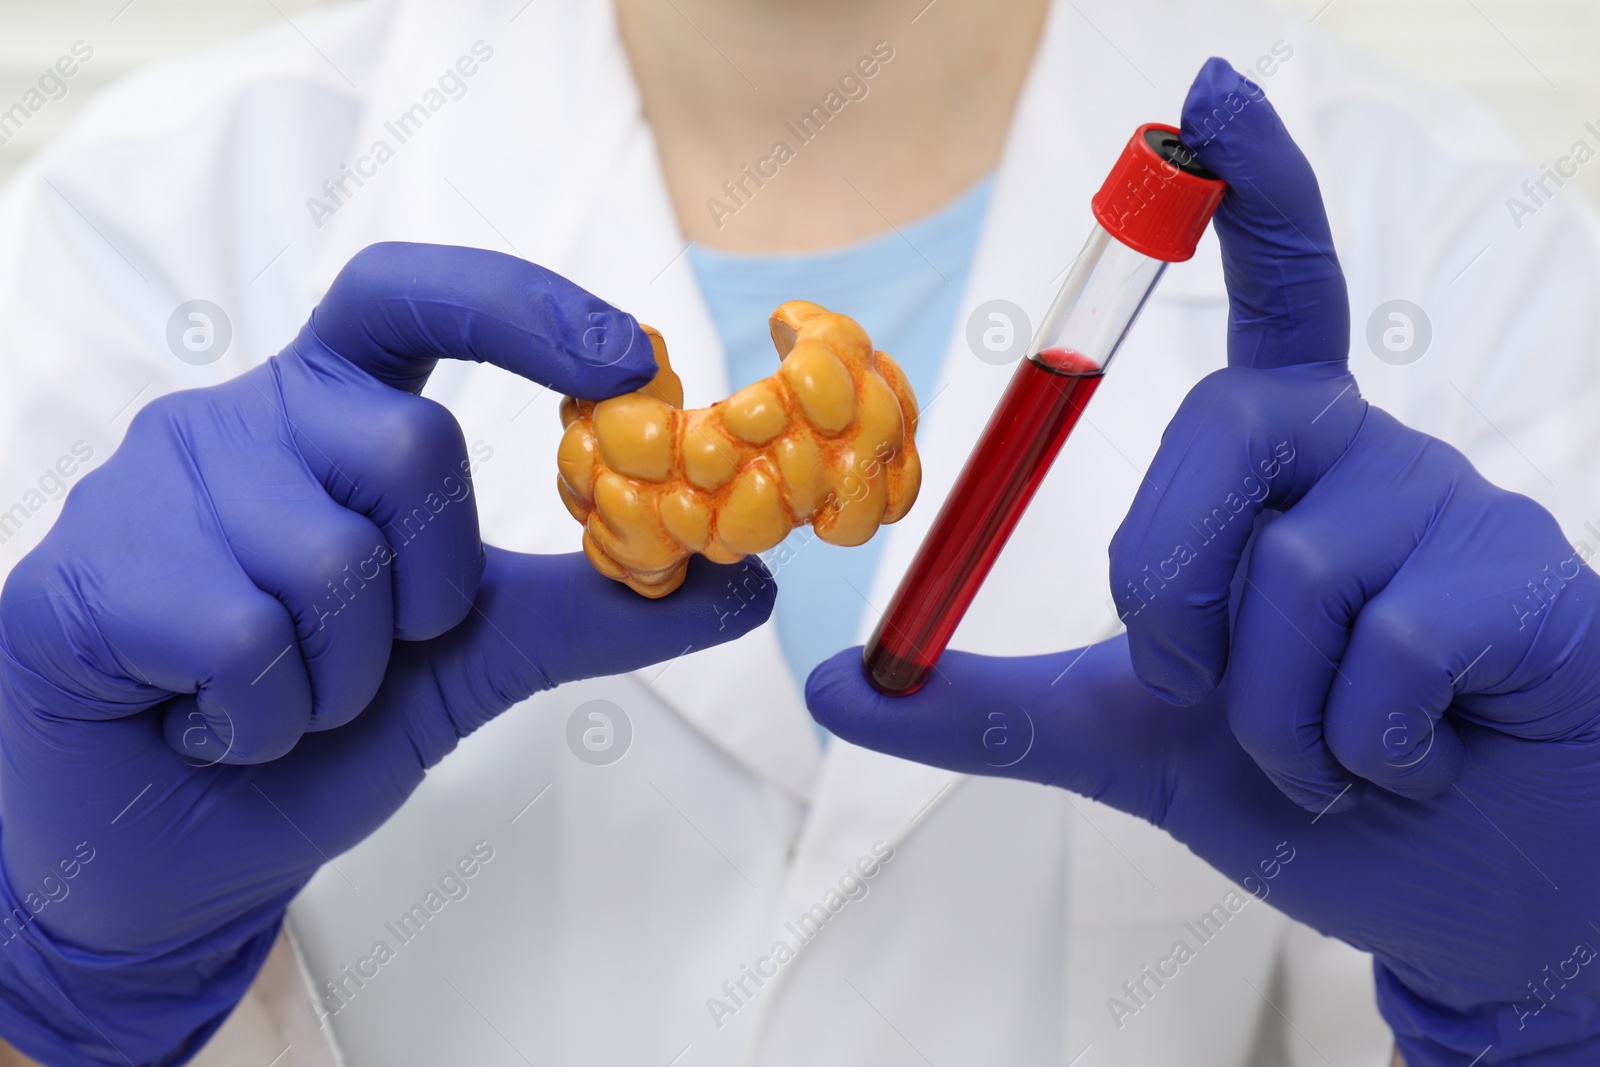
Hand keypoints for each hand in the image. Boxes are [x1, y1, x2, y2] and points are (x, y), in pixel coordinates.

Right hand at [0, 243, 773, 1065]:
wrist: (175, 846)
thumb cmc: (318, 725)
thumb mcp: (474, 655)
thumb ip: (595, 608)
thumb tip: (748, 583)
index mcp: (334, 410)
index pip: (420, 297)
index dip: (528, 309)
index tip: (633, 358)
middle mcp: (243, 416)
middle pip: (411, 448)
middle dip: (429, 592)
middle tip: (371, 656)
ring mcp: (153, 482)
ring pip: (332, 564)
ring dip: (341, 681)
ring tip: (279, 701)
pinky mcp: (81, 571)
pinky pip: (240, 640)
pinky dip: (262, 721)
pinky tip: (211, 726)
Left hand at [809, 60, 1599, 1064]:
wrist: (1466, 886)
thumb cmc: (1315, 785)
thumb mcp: (1127, 739)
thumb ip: (985, 706)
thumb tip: (833, 686)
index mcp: (1277, 466)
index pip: (1272, 293)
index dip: (1248, 189)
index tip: (1209, 98)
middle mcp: (1363, 453)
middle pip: (1214, 437)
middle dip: (1173, 601)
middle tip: (1221, 699)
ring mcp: (1454, 507)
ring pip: (1293, 568)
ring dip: (1272, 715)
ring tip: (1328, 754)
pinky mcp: (1531, 580)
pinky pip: (1389, 644)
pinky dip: (1358, 747)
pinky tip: (1408, 760)